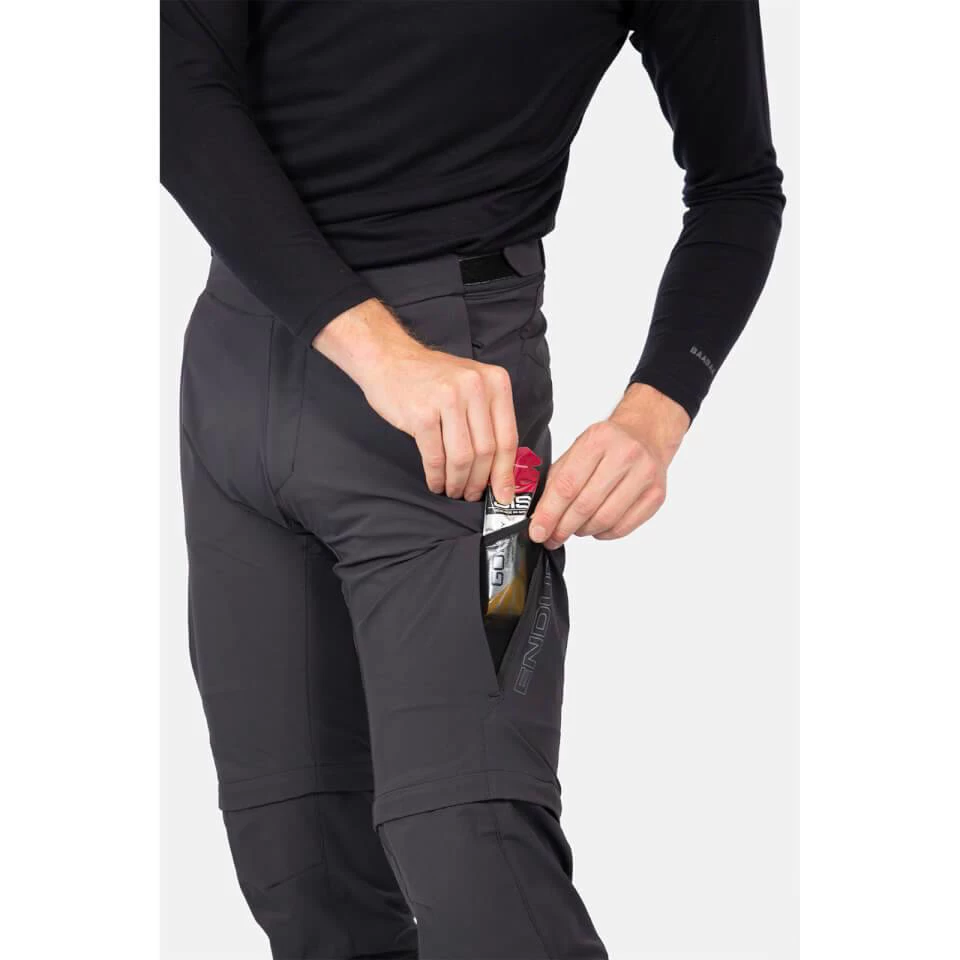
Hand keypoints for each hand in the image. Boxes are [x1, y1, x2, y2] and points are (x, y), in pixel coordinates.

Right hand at [313, 298, 517, 502]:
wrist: (388, 358)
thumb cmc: (431, 378)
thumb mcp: (471, 386)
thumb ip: (489, 419)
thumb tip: (502, 469)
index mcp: (495, 381)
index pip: (507, 437)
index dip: (506, 472)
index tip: (504, 495)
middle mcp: (475, 387)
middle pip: (486, 451)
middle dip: (479, 481)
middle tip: (472, 495)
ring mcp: (448, 399)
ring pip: (462, 457)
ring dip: (458, 482)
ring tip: (453, 490)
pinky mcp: (422, 413)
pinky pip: (435, 457)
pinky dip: (437, 476)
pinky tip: (436, 482)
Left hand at [529, 383, 689, 547]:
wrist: (646, 434)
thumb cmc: (608, 444)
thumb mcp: (577, 449)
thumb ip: (558, 480)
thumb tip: (541, 517)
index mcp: (598, 439)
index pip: (567, 485)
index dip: (549, 513)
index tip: (538, 531)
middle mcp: (624, 455)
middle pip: (585, 505)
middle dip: (563, 528)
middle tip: (551, 537)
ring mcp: (644, 475)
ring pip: (604, 520)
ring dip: (583, 531)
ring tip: (574, 529)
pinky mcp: (656, 495)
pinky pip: (623, 527)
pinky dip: (603, 533)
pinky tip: (595, 527)